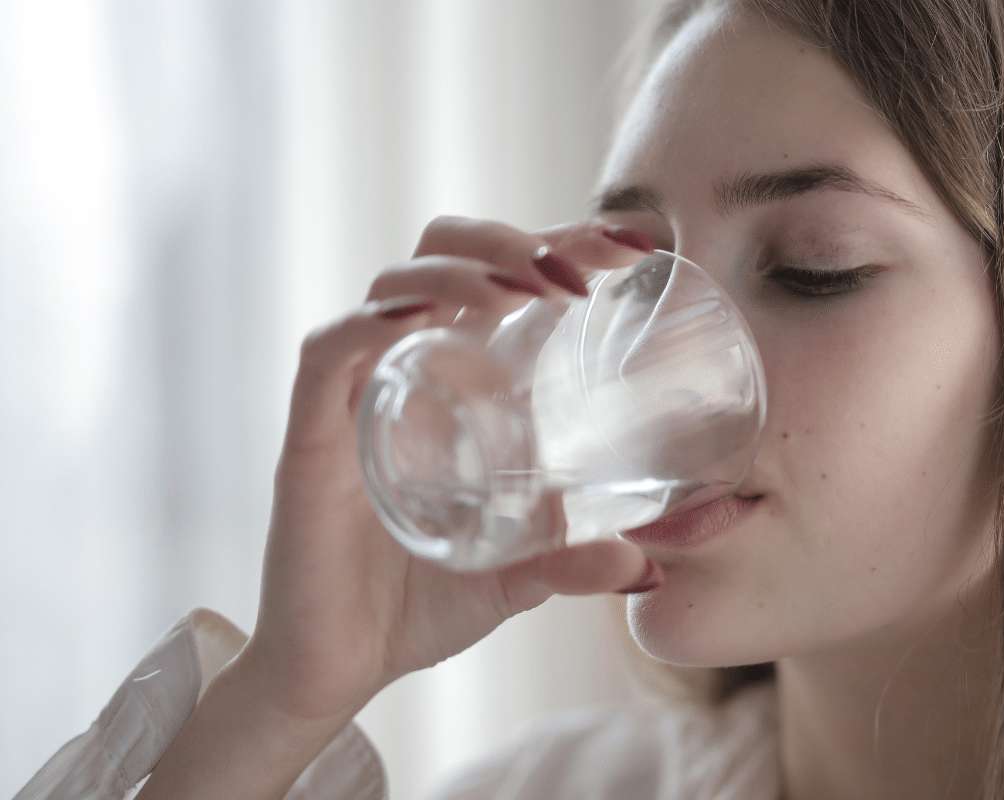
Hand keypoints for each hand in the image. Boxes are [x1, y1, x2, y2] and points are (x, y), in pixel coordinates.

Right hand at [247, 216, 659, 718]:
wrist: (339, 670)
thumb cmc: (422, 604)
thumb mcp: (519, 577)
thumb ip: (575, 563)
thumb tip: (648, 569)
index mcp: (457, 378)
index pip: (504, 275)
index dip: (563, 241)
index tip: (634, 246)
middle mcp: (406, 368)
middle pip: (445, 253)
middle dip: (513, 240)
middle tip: (580, 273)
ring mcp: (356, 396)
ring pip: (394, 285)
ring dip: (464, 269)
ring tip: (526, 289)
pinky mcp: (310, 436)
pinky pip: (329, 352)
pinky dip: (370, 323)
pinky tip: (420, 318)